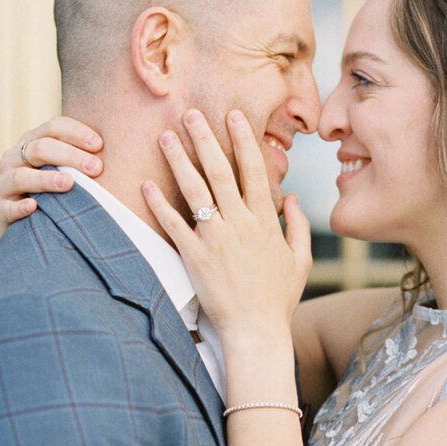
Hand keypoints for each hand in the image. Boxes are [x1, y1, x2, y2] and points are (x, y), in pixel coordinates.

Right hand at [0, 117, 103, 233]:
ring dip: (45, 179)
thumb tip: (123, 146)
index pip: (53, 128)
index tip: (99, 144)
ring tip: (68, 183)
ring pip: (20, 176)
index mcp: (32, 143)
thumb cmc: (58, 195)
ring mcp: (5, 185)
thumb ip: (84, 159)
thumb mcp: (68, 171)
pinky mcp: (1, 212)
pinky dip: (20, 206)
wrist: (29, 228)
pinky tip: (34, 206)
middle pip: (39, 148)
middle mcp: (14, 159)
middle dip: (69, 156)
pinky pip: (8, 208)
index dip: (76, 132)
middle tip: (96, 168)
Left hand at [142, 110, 311, 339]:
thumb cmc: (278, 299)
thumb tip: (292, 197)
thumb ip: (296, 226)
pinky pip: (174, 225)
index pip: (252, 171)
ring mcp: (215, 239)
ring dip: (179, 161)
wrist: (256, 331)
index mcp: (264, 222)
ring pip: (194, 191)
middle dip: (205, 139)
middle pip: (219, 172)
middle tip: (190, 114)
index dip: (242, 140)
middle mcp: (239, 224)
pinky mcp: (194, 257)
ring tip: (166, 137)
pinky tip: (146, 184)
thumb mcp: (300, 261)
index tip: (232, 116)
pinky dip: (159, 204)